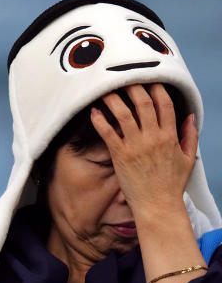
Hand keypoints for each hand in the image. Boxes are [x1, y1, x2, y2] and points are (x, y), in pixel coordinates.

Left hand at [90, 83, 197, 220]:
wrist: (157, 205)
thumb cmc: (171, 184)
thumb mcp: (188, 159)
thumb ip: (190, 136)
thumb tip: (190, 116)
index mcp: (170, 136)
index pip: (165, 104)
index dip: (156, 88)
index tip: (148, 79)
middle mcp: (153, 137)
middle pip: (144, 103)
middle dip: (133, 86)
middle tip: (123, 77)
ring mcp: (136, 146)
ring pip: (123, 114)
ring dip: (113, 99)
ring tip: (104, 89)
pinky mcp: (120, 156)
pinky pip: (108, 133)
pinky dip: (100, 120)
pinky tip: (93, 111)